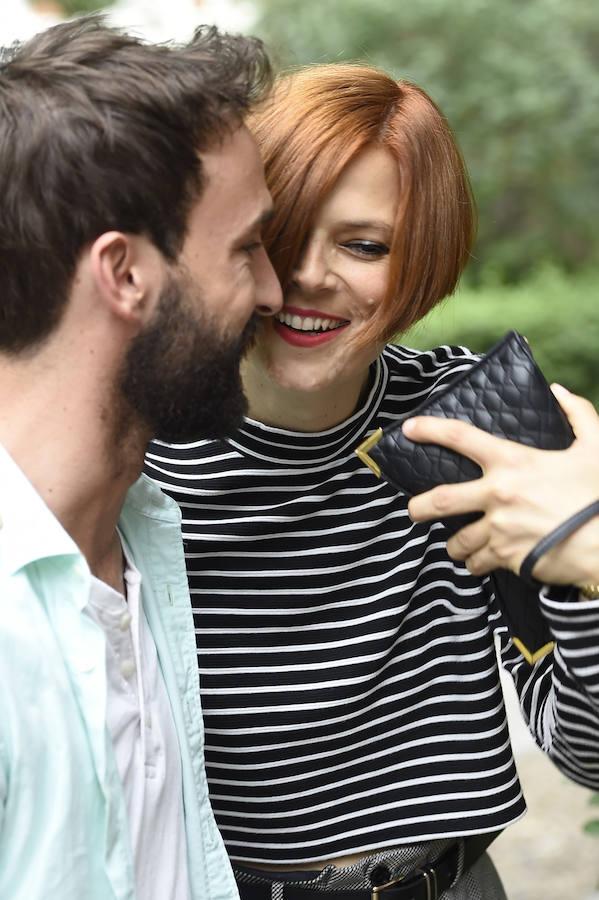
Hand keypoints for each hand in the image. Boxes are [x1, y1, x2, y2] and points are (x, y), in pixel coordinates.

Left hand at [404, 385, 598, 585]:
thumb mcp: (596, 446)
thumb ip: (577, 413)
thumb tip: (558, 390)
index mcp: (513, 461)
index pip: (461, 437)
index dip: (431, 429)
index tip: (409, 429)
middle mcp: (498, 494)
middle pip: (440, 501)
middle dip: (418, 507)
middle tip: (412, 511)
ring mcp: (499, 528)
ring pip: (457, 540)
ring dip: (454, 544)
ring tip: (457, 545)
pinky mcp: (507, 556)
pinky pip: (478, 562)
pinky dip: (475, 563)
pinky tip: (479, 562)